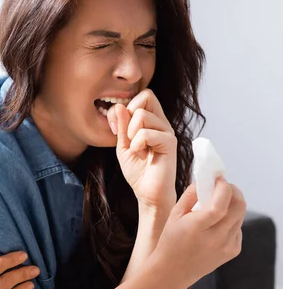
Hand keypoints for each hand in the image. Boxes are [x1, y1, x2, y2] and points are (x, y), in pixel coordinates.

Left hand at [107, 89, 177, 211]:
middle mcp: (162, 122)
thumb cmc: (137, 170)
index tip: (118, 128)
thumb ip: (120, 126)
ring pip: (141, 115)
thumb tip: (118, 105)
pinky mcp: (170, 142)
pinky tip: (142, 156)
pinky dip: (137, 145)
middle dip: (128, 116)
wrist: (148, 193)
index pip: (144, 95)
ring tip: (137, 150)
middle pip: (145, 97)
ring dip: (131, 135)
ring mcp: (167, 131)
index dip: (125, 106)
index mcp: (152, 120)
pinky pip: (146, 133)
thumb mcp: (122, 145)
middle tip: (127, 138)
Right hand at [153, 179, 245, 288]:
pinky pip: (238, 228)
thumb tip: (204, 181)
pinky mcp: (233, 251)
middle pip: (238, 208)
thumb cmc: (170, 241)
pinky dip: (232, 219)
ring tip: (219, 202)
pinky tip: (218, 222)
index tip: (219, 179)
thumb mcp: (174, 216)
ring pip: (240, 216)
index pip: (220, 205)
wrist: (173, 271)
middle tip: (224, 186)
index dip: (223, 188)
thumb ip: (190, 196)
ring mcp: (226, 246)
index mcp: (197, 228)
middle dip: (234, 191)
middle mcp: (215, 238)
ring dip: (233, 204)